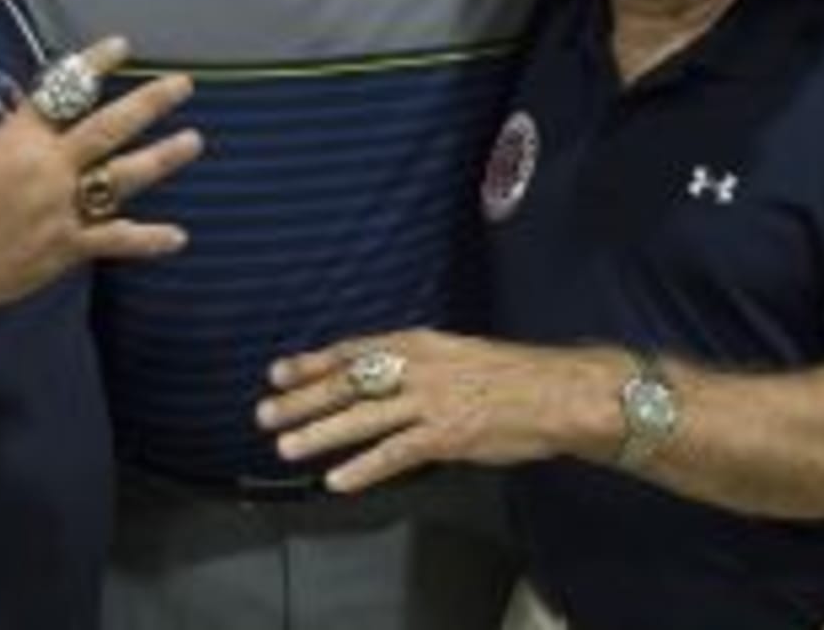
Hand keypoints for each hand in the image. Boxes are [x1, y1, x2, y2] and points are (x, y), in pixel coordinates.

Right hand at [0, 37, 201, 312]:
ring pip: (122, 177)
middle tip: (183, 85)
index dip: (94, 64)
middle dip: (149, 103)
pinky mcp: (67, 246)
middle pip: (109, 128)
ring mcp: (63, 208)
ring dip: (161, 158)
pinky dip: (147, 239)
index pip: (63, 91)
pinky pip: (115, 240)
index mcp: (21, 139)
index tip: (123, 45)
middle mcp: (50, 168)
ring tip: (193, 140)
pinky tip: (178, 236)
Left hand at [257, 330, 627, 493]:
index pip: (354, 350)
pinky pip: (394, 454)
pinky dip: (363, 468)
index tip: (278, 372)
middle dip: (303, 398)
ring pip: (363, 418)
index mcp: (420, 343)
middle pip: (348, 383)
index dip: (313, 362)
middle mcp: (418, 368)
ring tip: (287, 446)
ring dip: (321, 433)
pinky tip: (336, 481)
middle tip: (265, 413)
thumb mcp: (457, 353)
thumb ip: (419, 363)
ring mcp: (430, 402)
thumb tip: (385, 376)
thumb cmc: (513, 374)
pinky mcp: (446, 436)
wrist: (558, 391)